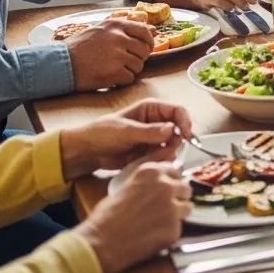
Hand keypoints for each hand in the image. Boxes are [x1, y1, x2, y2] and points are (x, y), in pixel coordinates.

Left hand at [60, 99, 192, 178]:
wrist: (86, 153)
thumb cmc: (103, 133)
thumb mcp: (125, 131)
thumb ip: (149, 132)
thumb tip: (171, 130)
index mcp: (152, 109)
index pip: (178, 111)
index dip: (185, 122)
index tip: (187, 136)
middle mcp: (156, 122)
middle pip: (178, 130)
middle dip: (174, 142)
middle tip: (166, 153)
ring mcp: (152, 138)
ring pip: (171, 145)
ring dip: (164, 154)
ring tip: (148, 159)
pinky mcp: (148, 153)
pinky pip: (160, 157)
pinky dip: (156, 162)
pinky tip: (144, 163)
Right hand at [67, 18, 154, 90]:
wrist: (59, 64)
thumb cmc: (79, 47)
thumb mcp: (101, 29)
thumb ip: (126, 28)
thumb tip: (153, 30)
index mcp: (116, 25)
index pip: (145, 31)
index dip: (148, 42)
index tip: (145, 48)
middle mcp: (119, 38)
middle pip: (144, 50)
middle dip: (139, 58)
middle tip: (126, 62)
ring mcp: (117, 55)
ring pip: (139, 65)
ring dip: (130, 70)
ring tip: (115, 69)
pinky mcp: (113, 72)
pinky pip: (130, 78)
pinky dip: (122, 80)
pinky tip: (111, 77)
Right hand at [75, 162, 191, 272]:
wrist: (100, 244)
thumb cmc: (105, 218)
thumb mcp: (124, 187)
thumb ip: (145, 182)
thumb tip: (156, 184)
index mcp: (152, 172)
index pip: (175, 170)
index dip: (172, 181)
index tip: (170, 187)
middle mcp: (166, 186)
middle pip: (185, 187)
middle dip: (178, 196)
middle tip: (167, 206)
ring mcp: (172, 207)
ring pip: (187, 207)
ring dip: (178, 213)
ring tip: (161, 222)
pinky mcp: (174, 229)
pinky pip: (179, 228)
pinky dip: (170, 232)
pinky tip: (155, 235)